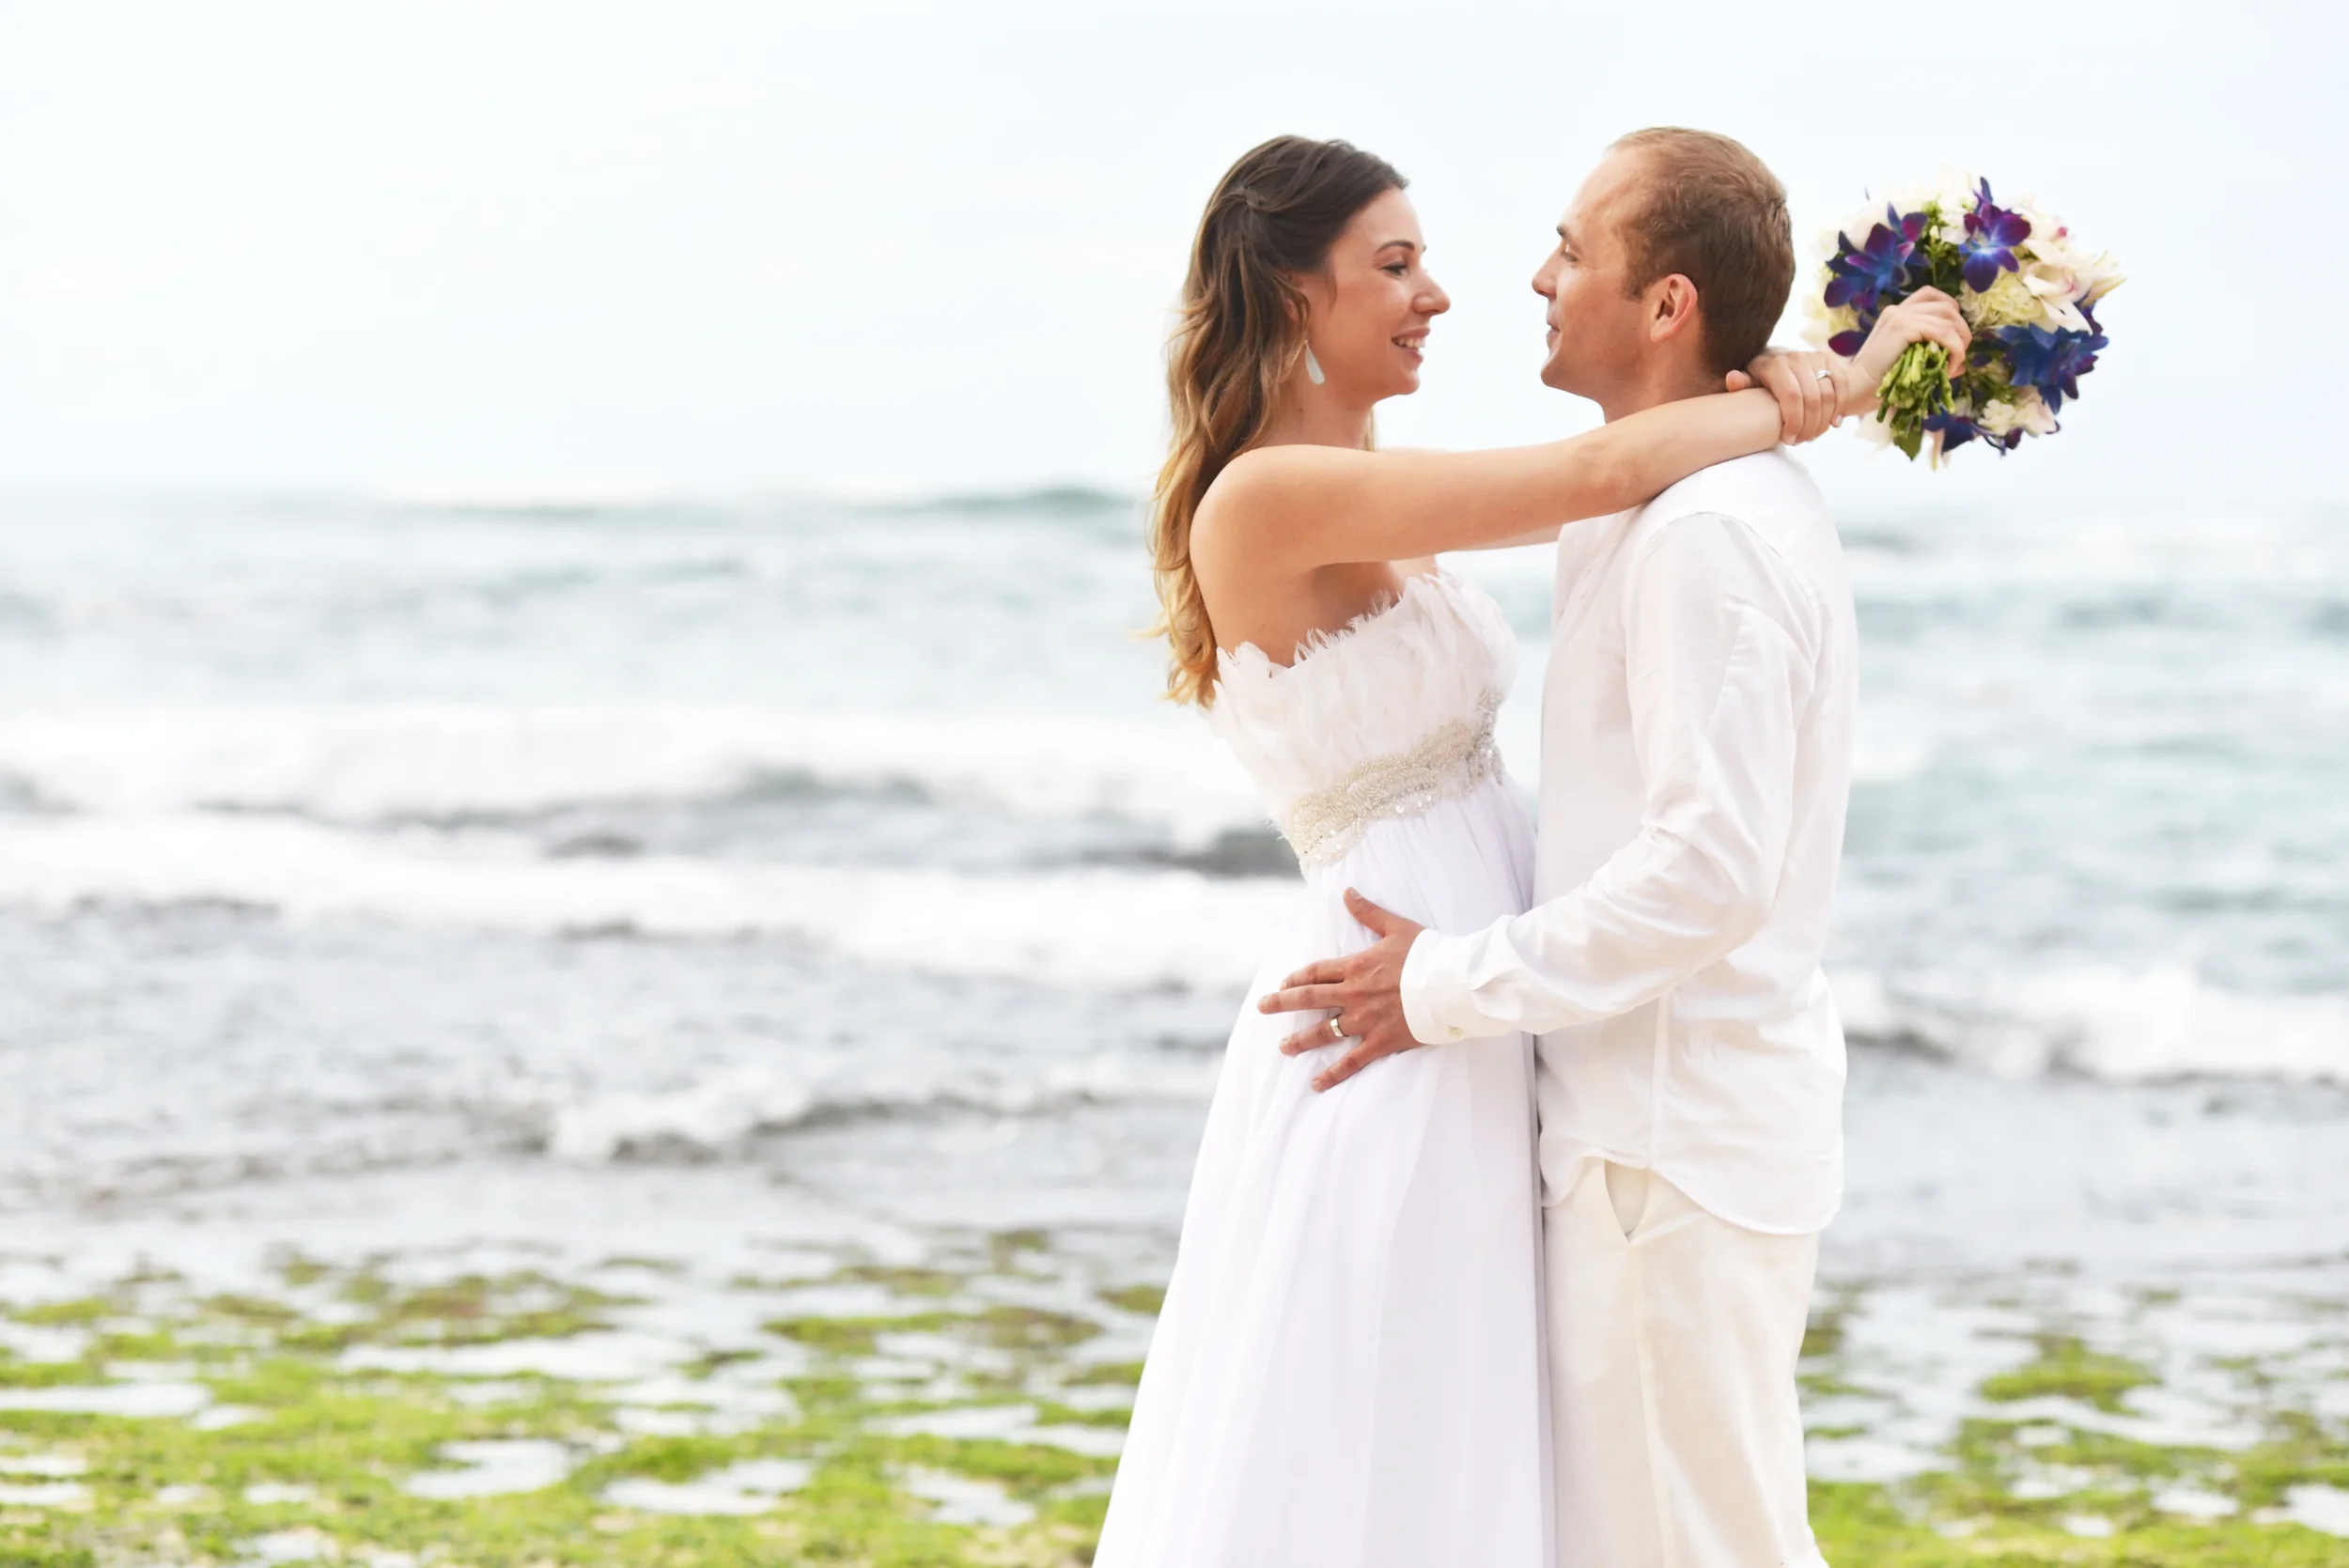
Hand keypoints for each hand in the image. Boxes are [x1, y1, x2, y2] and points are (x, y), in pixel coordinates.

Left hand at [1256, 889, 1425, 1091]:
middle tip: (1262, 1007)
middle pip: (1309, 999)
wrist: (1451, 983)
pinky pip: (1351, 1061)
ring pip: (1323, 1032)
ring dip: (1300, 1039)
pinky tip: (1316, 1084)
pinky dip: (1333, 1074)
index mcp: (1356, 967)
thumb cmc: (1428, 954)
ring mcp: (1365, 1020)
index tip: (1283, 982)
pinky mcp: (1380, 1041)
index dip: (1297, 977)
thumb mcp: (1396, 927)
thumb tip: (1347, 892)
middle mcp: (1354, 994)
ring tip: (1283, 1047)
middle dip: (1282, 1003)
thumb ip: (1368, 912)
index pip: (1316, 972)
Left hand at [1727, 350, 1842, 444]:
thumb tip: (1733, 379)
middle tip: (1801, 441)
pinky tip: (1834, 424)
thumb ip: (1740, 384)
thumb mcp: (1747, 382)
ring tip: (1813, 436)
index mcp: (1774, 365)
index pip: (1792, 397)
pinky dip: (1841, 406)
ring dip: (1824, 421)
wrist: (1779, 361)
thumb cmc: (1759, 380)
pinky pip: (1841, 385)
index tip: (1788, 440)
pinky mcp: (1829, 360)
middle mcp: (1796, 358)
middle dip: (1809, 426)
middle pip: (1812, 399)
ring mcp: (1814, 357)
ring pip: (1828, 394)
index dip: (1794, 422)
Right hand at [1844, 287, 1970, 414]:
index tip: (1955, 335)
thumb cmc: (1876, 383)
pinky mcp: (1904, 328)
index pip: (1931, 295)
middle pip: (1946, 305)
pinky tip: (1949, 365)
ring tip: (1954, 362)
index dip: (1951, 310)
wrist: (1854, 389)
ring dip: (1960, 341)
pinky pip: (1943, 332)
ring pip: (1948, 318)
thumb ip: (1931, 358)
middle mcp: (1898, 310)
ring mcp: (1900, 316)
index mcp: (1895, 314)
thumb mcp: (1906, 364)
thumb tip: (1960, 366)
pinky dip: (1954, 349)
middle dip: (1961, 329)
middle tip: (1959, 353)